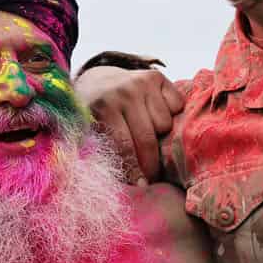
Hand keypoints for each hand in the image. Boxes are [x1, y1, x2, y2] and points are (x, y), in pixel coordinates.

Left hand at [75, 66, 183, 182]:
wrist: (97, 79)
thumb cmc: (93, 111)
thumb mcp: (86, 128)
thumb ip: (97, 149)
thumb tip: (114, 180)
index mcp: (102, 107)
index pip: (124, 146)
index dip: (134, 169)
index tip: (141, 186)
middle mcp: (124, 92)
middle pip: (148, 138)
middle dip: (151, 163)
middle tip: (151, 177)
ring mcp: (142, 82)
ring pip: (165, 124)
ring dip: (159, 133)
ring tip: (145, 133)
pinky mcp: (156, 76)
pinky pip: (177, 105)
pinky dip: (170, 113)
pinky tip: (154, 112)